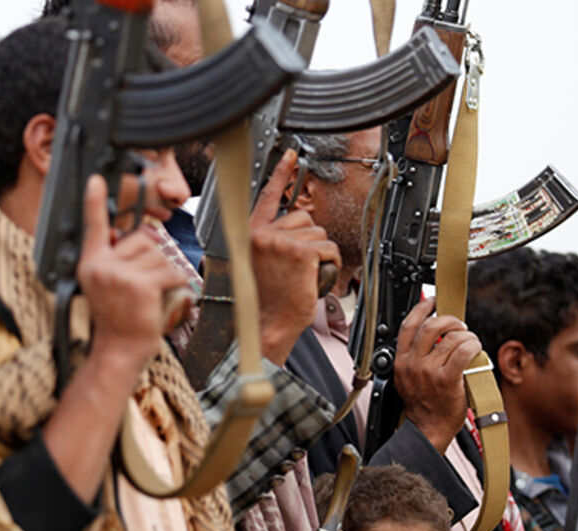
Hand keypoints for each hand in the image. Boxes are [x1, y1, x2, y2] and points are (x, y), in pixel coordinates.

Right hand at [78, 175, 189, 369]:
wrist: (117, 350)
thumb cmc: (117, 320)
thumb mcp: (105, 286)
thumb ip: (114, 260)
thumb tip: (137, 236)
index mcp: (91, 263)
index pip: (93, 226)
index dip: (94, 201)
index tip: (95, 180)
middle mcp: (101, 266)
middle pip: (143, 238)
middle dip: (153, 257)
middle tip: (145, 285)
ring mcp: (119, 275)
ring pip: (160, 255)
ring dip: (166, 272)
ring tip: (152, 295)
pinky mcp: (139, 285)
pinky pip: (170, 271)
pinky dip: (176, 283)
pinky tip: (163, 297)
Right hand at [249, 150, 339, 364]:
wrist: (261, 328)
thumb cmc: (261, 305)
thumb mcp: (257, 266)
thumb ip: (270, 244)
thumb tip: (297, 230)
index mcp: (249, 234)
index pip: (266, 196)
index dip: (281, 173)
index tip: (290, 155)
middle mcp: (261, 234)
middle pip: (303, 219)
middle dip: (309, 242)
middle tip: (298, 269)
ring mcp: (279, 241)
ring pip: (319, 235)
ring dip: (319, 256)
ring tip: (302, 278)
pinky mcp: (298, 251)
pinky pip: (327, 249)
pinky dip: (328, 265)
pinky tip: (312, 280)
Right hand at [393, 296, 479, 452]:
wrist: (427, 429)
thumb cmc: (423, 405)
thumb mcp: (408, 377)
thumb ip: (415, 356)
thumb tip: (436, 334)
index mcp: (401, 360)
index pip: (409, 324)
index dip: (423, 307)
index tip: (433, 301)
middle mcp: (413, 363)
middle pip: (432, 325)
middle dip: (451, 320)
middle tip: (460, 327)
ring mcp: (428, 371)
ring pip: (452, 338)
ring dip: (467, 336)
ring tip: (470, 343)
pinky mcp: (446, 379)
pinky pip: (463, 352)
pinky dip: (473, 346)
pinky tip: (474, 351)